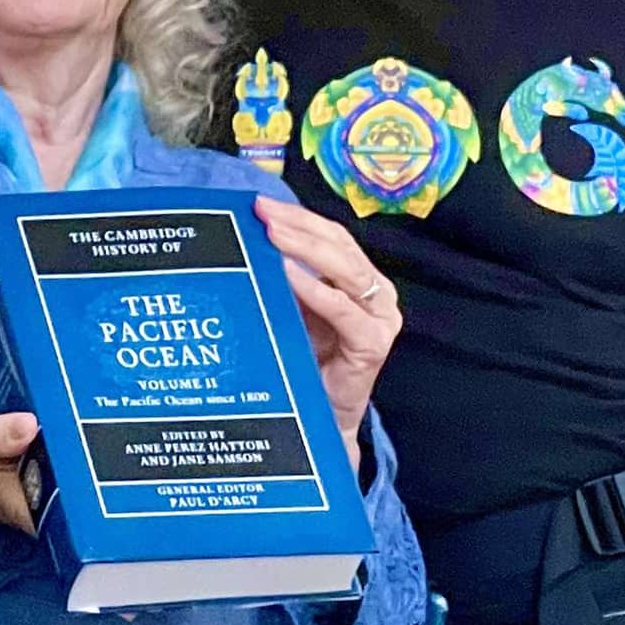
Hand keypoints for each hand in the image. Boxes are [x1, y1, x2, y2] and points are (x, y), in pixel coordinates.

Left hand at [253, 198, 398, 452]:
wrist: (321, 420)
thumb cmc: (305, 363)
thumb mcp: (291, 312)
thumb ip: (281, 278)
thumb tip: (245, 239)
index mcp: (357, 280)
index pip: (330, 235)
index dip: (297, 216)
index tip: (259, 204)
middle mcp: (375, 293)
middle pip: (339, 245)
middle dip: (298, 226)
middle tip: (261, 213)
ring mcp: (379, 318)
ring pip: (346, 270)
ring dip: (306, 249)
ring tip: (272, 235)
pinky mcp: (374, 344)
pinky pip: (344, 310)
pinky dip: (315, 289)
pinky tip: (288, 276)